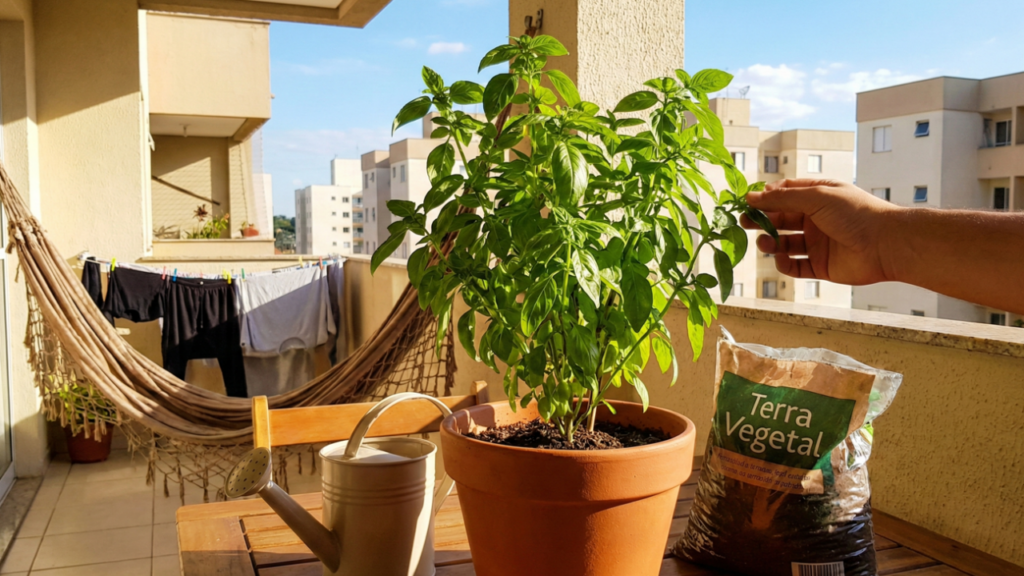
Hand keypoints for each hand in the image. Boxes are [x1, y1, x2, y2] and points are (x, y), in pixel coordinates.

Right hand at [741, 179, 899, 285]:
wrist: (886, 245)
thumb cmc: (856, 213)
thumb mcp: (816, 197)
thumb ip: (782, 198)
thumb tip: (752, 196)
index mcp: (818, 197)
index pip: (785, 194)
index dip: (766, 198)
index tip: (747, 202)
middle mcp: (816, 219)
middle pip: (781, 219)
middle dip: (762, 221)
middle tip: (744, 222)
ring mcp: (818, 243)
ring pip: (785, 244)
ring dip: (771, 243)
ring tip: (765, 244)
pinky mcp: (821, 266)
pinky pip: (795, 267)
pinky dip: (784, 265)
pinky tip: (782, 259)